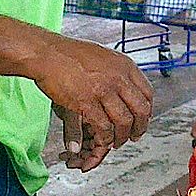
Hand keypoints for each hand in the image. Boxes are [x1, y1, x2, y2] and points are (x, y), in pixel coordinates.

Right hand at [31, 35, 153, 164]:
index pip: (148, 94)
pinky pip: (103, 127)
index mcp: (124, 65)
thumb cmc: (69, 55)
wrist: (47, 53)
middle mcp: (118, 77)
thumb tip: (126, 88)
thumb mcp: (103, 57)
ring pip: (124, 122)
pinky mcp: (86, 102)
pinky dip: (105, 137)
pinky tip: (102, 139)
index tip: (141, 120)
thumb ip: (117, 73)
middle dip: (139, 128)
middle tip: (133, 136)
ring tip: (115, 141)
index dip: (146, 112)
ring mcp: (103, 90)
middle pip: (140, 110)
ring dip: (121, 136)